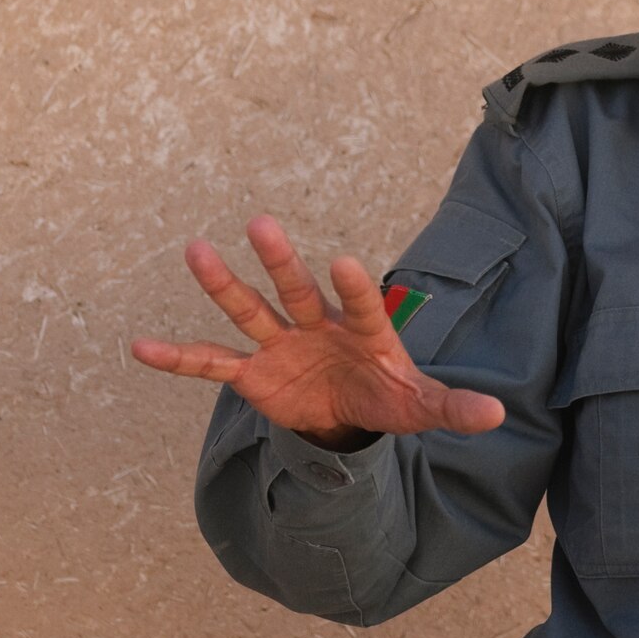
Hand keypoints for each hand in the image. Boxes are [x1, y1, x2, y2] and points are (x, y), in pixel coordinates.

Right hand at [130, 214, 505, 447]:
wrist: (351, 413)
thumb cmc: (390, 395)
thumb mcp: (423, 406)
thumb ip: (454, 408)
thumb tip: (497, 414)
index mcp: (364, 331)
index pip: (361, 305)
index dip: (353, 288)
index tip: (342, 262)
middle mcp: (318, 326)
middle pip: (297, 290)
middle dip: (281, 261)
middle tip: (261, 223)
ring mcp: (282, 345)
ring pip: (250, 310)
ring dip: (225, 285)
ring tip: (197, 250)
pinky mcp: (255, 374)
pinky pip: (212, 363)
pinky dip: (179, 358)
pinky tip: (140, 346)